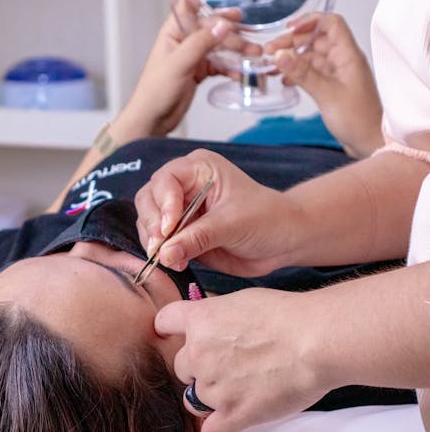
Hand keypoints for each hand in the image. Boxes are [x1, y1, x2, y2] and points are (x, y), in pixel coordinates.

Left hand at [120, 0, 259, 137]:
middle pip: (211, 28)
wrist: (153, 119)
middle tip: (250, 38)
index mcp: (173, 32)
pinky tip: (240, 73)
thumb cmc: (155, 91)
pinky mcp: (199, 72)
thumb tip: (222, 25)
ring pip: (219, 47)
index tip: (227, 8)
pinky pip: (220, 65)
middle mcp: (184, 41)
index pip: (189, 6)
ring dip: (236, 50)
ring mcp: (193, 57)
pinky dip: (231, 67)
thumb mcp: (179, 63)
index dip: (207, 2)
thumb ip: (201, 43)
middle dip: (231, 32)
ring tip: (254, 55)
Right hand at [135, 149, 298, 274]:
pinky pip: (158, 242)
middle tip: (161, 247)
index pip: (165, 180)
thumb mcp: (233, 224)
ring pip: (148, 221)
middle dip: (153, 224)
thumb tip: (164, 253)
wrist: (282, 241)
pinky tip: (176, 263)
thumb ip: (198, 238)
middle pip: (148, 199)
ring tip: (172, 259)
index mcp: (198, 168)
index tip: (170, 228)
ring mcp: (180, 210)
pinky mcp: (181, 233)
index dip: (164, 204)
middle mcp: (184, 186)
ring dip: (154, 242)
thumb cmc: (266, 219)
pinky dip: (161, 253)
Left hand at [155, 289, 332, 431]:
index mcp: (200, 319)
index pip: (164, 322)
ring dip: (212, 398)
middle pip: (181, 367)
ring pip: (194, 400)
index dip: (170, 329)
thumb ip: (219, 315)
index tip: (177, 334)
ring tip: (243, 390)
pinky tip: (238, 419)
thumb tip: (213, 324)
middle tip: (232, 365)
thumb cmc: (289, 315)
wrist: (316, 340)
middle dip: (200, 368)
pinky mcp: (233, 414)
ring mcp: (213, 387)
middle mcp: (198, 353)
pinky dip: (222, 428)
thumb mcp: (243, 300)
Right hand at [265, 12, 383, 157]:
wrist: (369, 143)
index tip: (288, 29)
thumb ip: (302, 73)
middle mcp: (343, 60)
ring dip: (291, 59)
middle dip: (292, 42)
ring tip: (271, 66)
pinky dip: (296, 73)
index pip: (331, 23)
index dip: (310, 21)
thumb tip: (280, 54)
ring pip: (310, 57)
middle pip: (315, 39)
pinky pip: (311, 73)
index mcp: (348, 55)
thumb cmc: (358, 120)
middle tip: (269, 51)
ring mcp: (336, 73)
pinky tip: (285, 81)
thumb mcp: (326, 94)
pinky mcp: (331, 87)